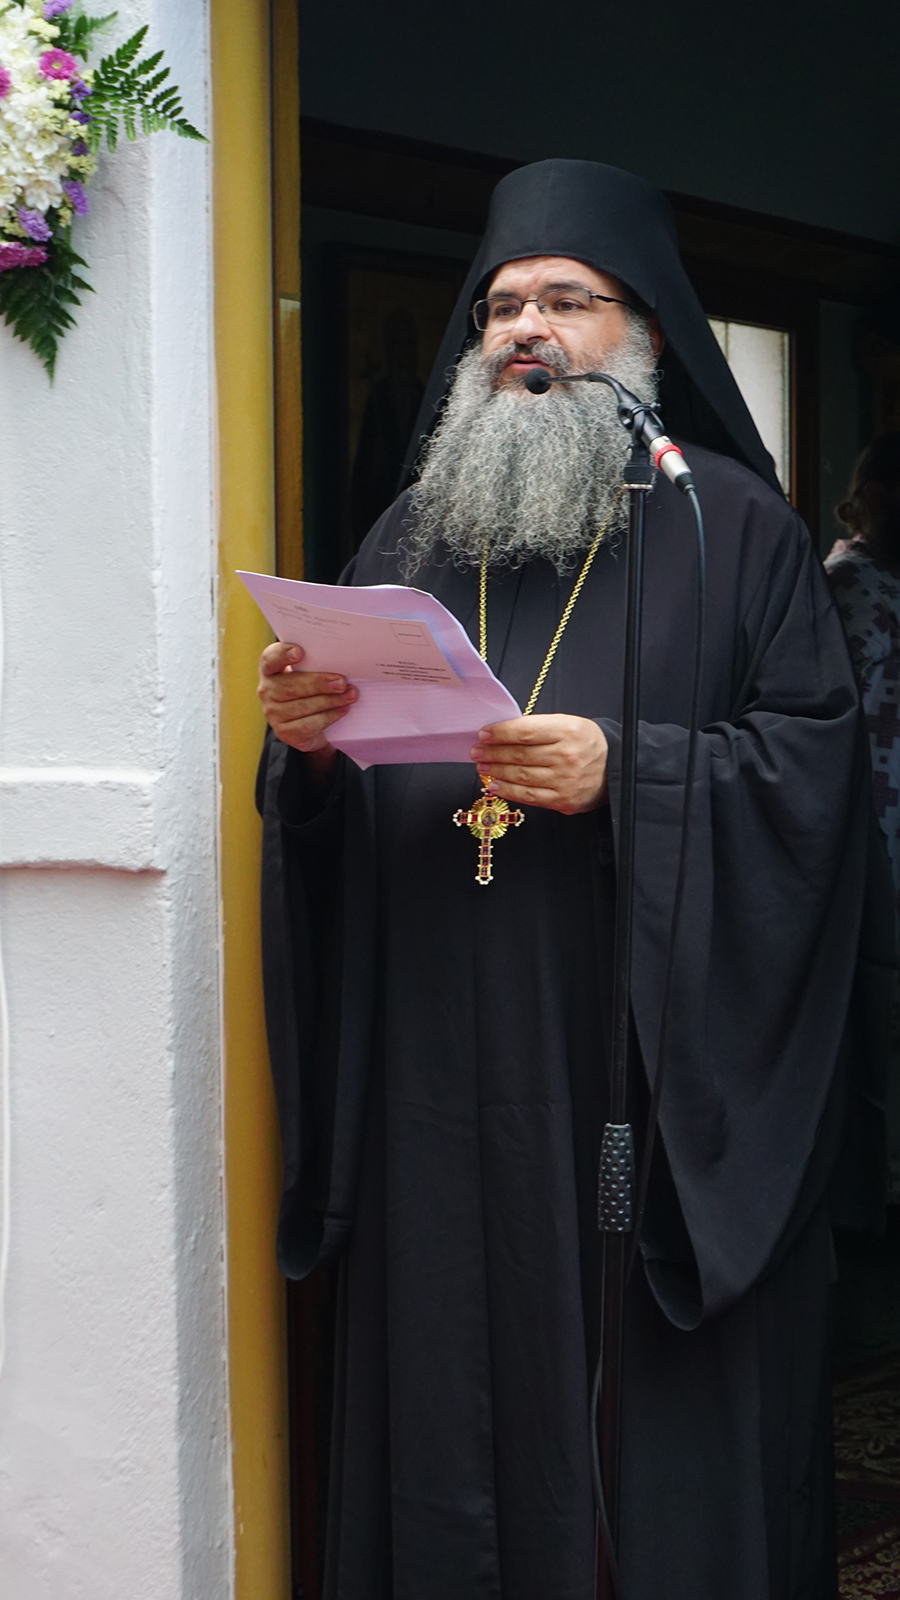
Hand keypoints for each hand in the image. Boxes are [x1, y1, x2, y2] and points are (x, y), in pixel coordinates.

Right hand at [257, 642, 357, 771]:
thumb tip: (340, 664)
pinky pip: (309, 724)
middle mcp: (266, 691)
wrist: (309, 725)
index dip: (283, 654)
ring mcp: (273, 713)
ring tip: (350, 696)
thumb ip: (316, 665)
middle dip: (320, 683)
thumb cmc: (310, 690)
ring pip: (303, 706)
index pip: (270, 658)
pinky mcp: (285, 732)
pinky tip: (342, 710)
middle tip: (342, 682)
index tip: (299, 652)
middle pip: (292, 686)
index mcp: (270, 669)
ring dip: (331, 701)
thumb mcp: (309, 673)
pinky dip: (329, 716)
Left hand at [470, 714, 607, 813]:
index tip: (484, 734)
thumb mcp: (568, 724)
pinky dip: (508, 790)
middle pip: (520, 755)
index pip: (525, 731)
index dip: (500, 733)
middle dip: (493, 753)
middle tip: (476, 751)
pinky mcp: (563, 800)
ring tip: (482, 767)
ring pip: (521, 776)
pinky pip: (529, 796)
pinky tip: (495, 784)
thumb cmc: (585, 743)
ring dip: (496, 771)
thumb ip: (538, 728)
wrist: (614, 768)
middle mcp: (567, 756)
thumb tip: (502, 733)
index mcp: (568, 731)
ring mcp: (565, 780)